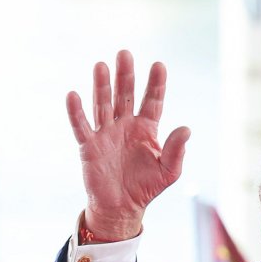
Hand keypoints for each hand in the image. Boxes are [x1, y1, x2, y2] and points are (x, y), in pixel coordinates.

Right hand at [66, 50, 189, 239]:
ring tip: (102, 66)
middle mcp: (125, 125)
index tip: (159, 65)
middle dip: (125, 75)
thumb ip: (177, 150)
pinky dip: (76, 112)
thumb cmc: (146, 187)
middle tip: (125, 54)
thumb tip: (186, 129)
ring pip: (103, 104)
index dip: (155, 84)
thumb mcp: (168, 172)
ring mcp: (106, 133)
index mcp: (146, 128)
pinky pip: (81, 126)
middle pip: (125, 95)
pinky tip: (74, 95)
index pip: (152, 101)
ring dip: (102, 86)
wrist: (122, 208)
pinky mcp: (89, 145)